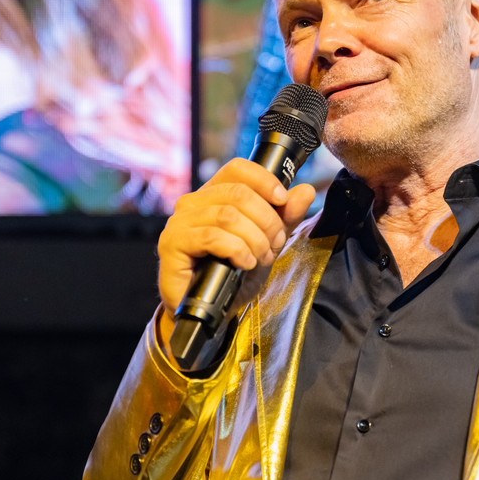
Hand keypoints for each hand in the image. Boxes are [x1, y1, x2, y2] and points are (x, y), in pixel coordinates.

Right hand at [156, 157, 315, 353]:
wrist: (212, 310)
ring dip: (254, 238)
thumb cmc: (234, 274)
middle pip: (238, 193)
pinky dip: (237, 250)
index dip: (264, 180)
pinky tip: (245, 263)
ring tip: (261, 257)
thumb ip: (286, 217)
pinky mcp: (172, 244)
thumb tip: (306, 191)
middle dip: (267, 220)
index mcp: (213, 194)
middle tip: (275, 243)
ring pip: (228, 215)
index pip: (237, 168)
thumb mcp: (268, 241)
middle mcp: (192, 203)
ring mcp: (179, 222)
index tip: (282, 200)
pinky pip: (212, 237)